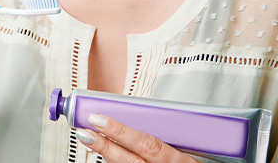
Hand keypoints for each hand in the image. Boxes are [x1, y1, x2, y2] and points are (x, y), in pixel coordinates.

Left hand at [76, 114, 198, 162]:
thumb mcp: (193, 152)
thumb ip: (171, 139)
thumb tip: (143, 118)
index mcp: (179, 162)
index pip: (146, 144)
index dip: (121, 132)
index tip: (99, 118)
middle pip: (130, 161)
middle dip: (105, 146)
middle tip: (84, 131)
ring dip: (109, 157)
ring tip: (93, 140)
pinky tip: (109, 156)